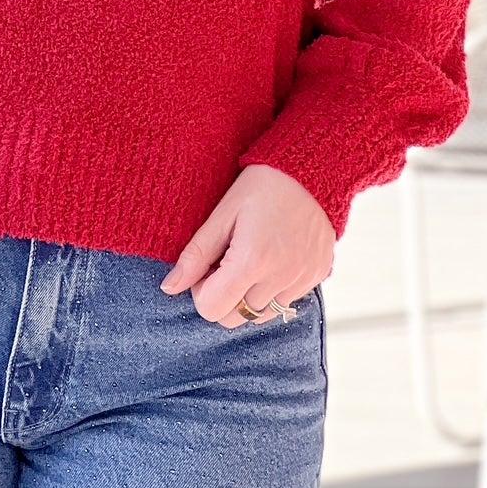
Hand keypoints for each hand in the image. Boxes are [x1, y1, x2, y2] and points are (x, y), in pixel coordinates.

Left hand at [160, 165, 334, 327]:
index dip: (201, 291)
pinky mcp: (317, 276)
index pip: (211, 309)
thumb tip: (169, 288)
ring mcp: (302, 280)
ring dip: (247, 297)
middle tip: (226, 263)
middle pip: (235, 319)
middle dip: (223, 298)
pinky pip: (286, 303)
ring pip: (261, 315)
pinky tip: (272, 259)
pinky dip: (272, 291)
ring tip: (250, 261)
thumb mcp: (223, 213)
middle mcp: (280, 277)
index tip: (208, 266)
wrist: (313, 168)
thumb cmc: (262, 186)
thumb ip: (195, 255)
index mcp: (251, 261)